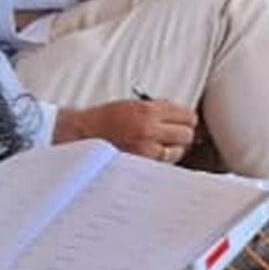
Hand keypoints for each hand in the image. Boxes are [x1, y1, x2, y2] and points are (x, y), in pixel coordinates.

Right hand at [55, 98, 197, 161]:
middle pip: (187, 135)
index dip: (186, 119)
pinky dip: (162, 161)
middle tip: (173, 135)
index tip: (183, 121)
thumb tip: (180, 115)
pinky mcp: (141, 165)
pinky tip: (152, 156)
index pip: (187, 116)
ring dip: (173, 149)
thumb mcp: (132, 104)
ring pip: (179, 152)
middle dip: (182, 134)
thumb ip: (158, 109)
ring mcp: (145, 150)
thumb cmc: (104, 120)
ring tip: (160, 146)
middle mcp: (149, 130)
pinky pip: (164, 164)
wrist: (81, 134)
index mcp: (147, 111)